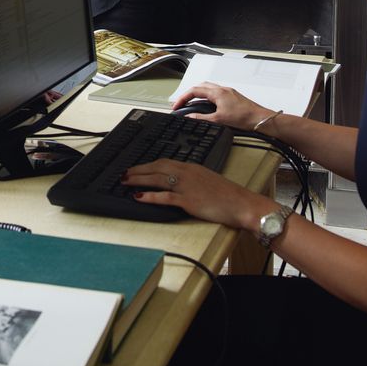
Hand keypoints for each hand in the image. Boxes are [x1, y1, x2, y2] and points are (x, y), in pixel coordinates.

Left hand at [121, 158, 265, 229]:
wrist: (242, 203)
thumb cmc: (228, 195)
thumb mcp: (207, 180)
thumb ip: (192, 179)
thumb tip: (178, 183)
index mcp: (191, 167)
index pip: (164, 161)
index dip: (148, 164)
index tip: (137, 167)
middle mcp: (186, 173)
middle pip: (156, 167)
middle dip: (138, 170)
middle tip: (123, 173)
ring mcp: (186, 186)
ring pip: (156, 178)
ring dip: (138, 179)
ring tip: (124, 181)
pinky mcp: (188, 200)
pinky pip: (164, 196)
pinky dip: (149, 196)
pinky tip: (138, 196)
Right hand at [169, 83, 264, 129]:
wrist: (260, 119)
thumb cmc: (244, 118)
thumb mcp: (218, 120)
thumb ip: (201, 118)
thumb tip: (189, 117)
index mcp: (217, 93)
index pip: (194, 91)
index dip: (183, 98)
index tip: (177, 106)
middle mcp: (222, 89)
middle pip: (200, 86)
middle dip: (189, 93)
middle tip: (183, 103)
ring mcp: (228, 92)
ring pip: (209, 88)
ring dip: (198, 94)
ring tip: (193, 104)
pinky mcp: (233, 97)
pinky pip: (216, 92)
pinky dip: (208, 97)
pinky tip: (208, 106)